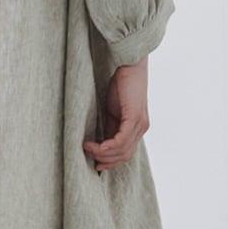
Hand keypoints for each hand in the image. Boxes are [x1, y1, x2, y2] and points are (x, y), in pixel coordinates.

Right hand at [83, 57, 150, 172]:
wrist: (130, 64)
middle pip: (124, 155)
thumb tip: (98, 140)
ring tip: (86, 147)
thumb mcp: (112, 109)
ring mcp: (139, 124)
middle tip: (87, 154)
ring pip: (122, 150)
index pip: (125, 153)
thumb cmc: (121, 83)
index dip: (110, 162)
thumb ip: (109, 125)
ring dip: (102, 153)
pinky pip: (121, 140)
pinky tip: (95, 145)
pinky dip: (107, 146)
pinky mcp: (134, 118)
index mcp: (136, 128)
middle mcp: (141, 128)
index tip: (95, 164)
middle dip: (104, 159)